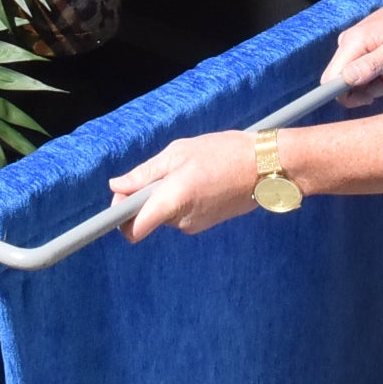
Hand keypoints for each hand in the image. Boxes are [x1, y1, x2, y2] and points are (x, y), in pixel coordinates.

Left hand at [110, 130, 258, 241]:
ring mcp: (195, 226)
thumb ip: (144, 173)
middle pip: (147, 217)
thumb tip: (116, 187)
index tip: (122, 197)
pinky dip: (182, 198)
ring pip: (165, 213)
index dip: (119, 216)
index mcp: (171, 202)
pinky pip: (181, 213)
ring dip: (167, 195)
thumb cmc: (223, 153)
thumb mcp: (179, 152)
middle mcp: (181, 222)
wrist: (266, 167)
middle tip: (166, 169)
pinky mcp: (206, 224)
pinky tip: (200, 179)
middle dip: (147, 196)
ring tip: (189, 171)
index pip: (132, 230)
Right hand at [327, 0, 382, 106]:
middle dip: (374, 88)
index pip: (329, 80)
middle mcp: (348, 45)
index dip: (344, 96)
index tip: (370, 99)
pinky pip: (370, 72)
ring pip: (362, 81)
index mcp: (351, 44)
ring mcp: (357, 47)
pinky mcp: (366, 49)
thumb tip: (344, 81)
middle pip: (348, 84)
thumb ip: (370, 66)